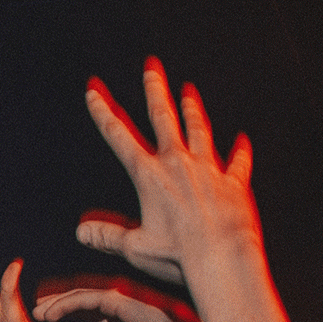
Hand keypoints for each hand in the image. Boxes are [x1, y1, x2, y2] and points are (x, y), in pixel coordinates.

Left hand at [32, 274, 206, 321]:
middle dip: (58, 300)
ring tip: (38, 312)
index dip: (71, 308)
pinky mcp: (119, 300)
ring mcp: (122, 297)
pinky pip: (85, 301)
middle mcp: (123, 300)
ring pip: (81, 295)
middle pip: (83, 296)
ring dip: (57, 303)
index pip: (92, 305)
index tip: (52, 314)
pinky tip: (49, 315)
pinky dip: (65, 306)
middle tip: (37, 307)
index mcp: (127, 311)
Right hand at [77, 61, 258, 286]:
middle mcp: (178, 164)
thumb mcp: (135, 248)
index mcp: (149, 176)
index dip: (103, 112)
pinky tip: (242, 140)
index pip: (119, 137)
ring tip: (189, 91)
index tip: (94, 89)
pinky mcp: (234, 183)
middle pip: (163, 119)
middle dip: (154, 91)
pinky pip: (237, 162)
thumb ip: (108, 236)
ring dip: (193, 110)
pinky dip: (239, 152)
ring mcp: (209, 170)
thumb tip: (80, 231)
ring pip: (199, 130)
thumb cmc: (176, 255)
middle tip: (152, 66)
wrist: (222, 256)